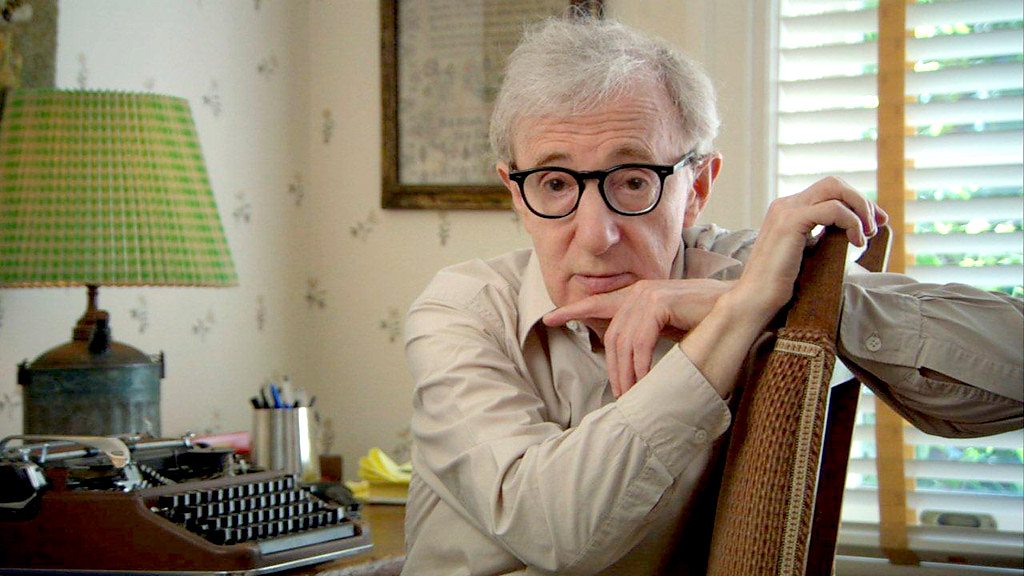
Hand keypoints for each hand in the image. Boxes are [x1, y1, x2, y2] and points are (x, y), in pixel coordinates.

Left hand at [543, 279, 731, 396]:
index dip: (572, 310)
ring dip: (627, 373)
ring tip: (633, 394)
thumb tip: (626, 360)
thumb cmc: (704, 320)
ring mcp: (647, 294)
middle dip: (613, 370)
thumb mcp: (667, 327)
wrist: (736, 306)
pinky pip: (640, 343)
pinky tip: (644, 381)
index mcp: (637, 295)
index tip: (548, 318)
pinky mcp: (659, 303)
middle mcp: (638, 291)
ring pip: (623, 343)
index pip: (597, 304)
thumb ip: (644, 334)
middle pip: (611, 337)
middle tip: (620, 395)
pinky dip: (640, 365)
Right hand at [734, 176, 887, 326]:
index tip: (874, 223)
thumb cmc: (779, 285)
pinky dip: (852, 222)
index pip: (828, 191)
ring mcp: (786, 211)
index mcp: (787, 210)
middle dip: (861, 201)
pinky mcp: (791, 222)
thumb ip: (821, 238)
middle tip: (877, 225)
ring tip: (867, 235)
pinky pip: (833, 209)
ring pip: (835, 189)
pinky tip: (856, 242)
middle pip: (834, 183)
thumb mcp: (806, 254)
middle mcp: (785, 204)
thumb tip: (850, 233)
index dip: (856, 203)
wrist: (755, 299)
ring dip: (860, 209)